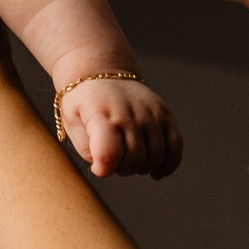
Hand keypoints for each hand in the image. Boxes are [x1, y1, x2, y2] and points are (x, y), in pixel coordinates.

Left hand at [61, 77, 182, 178]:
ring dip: (141, 167)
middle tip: (113, 161)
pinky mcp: (166, 114)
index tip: (97, 168)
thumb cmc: (85, 105)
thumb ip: (87, 149)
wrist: (104, 76)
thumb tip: (107, 167)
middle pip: (134, 158)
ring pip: (156, 156)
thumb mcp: (72, 123)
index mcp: (100, 113)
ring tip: (130, 160)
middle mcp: (128, 111)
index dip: (104, 168)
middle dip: (122, 169)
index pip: (109, 150)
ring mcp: (151, 112)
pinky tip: (155, 172)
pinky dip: (167, 165)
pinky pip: (176, 146)